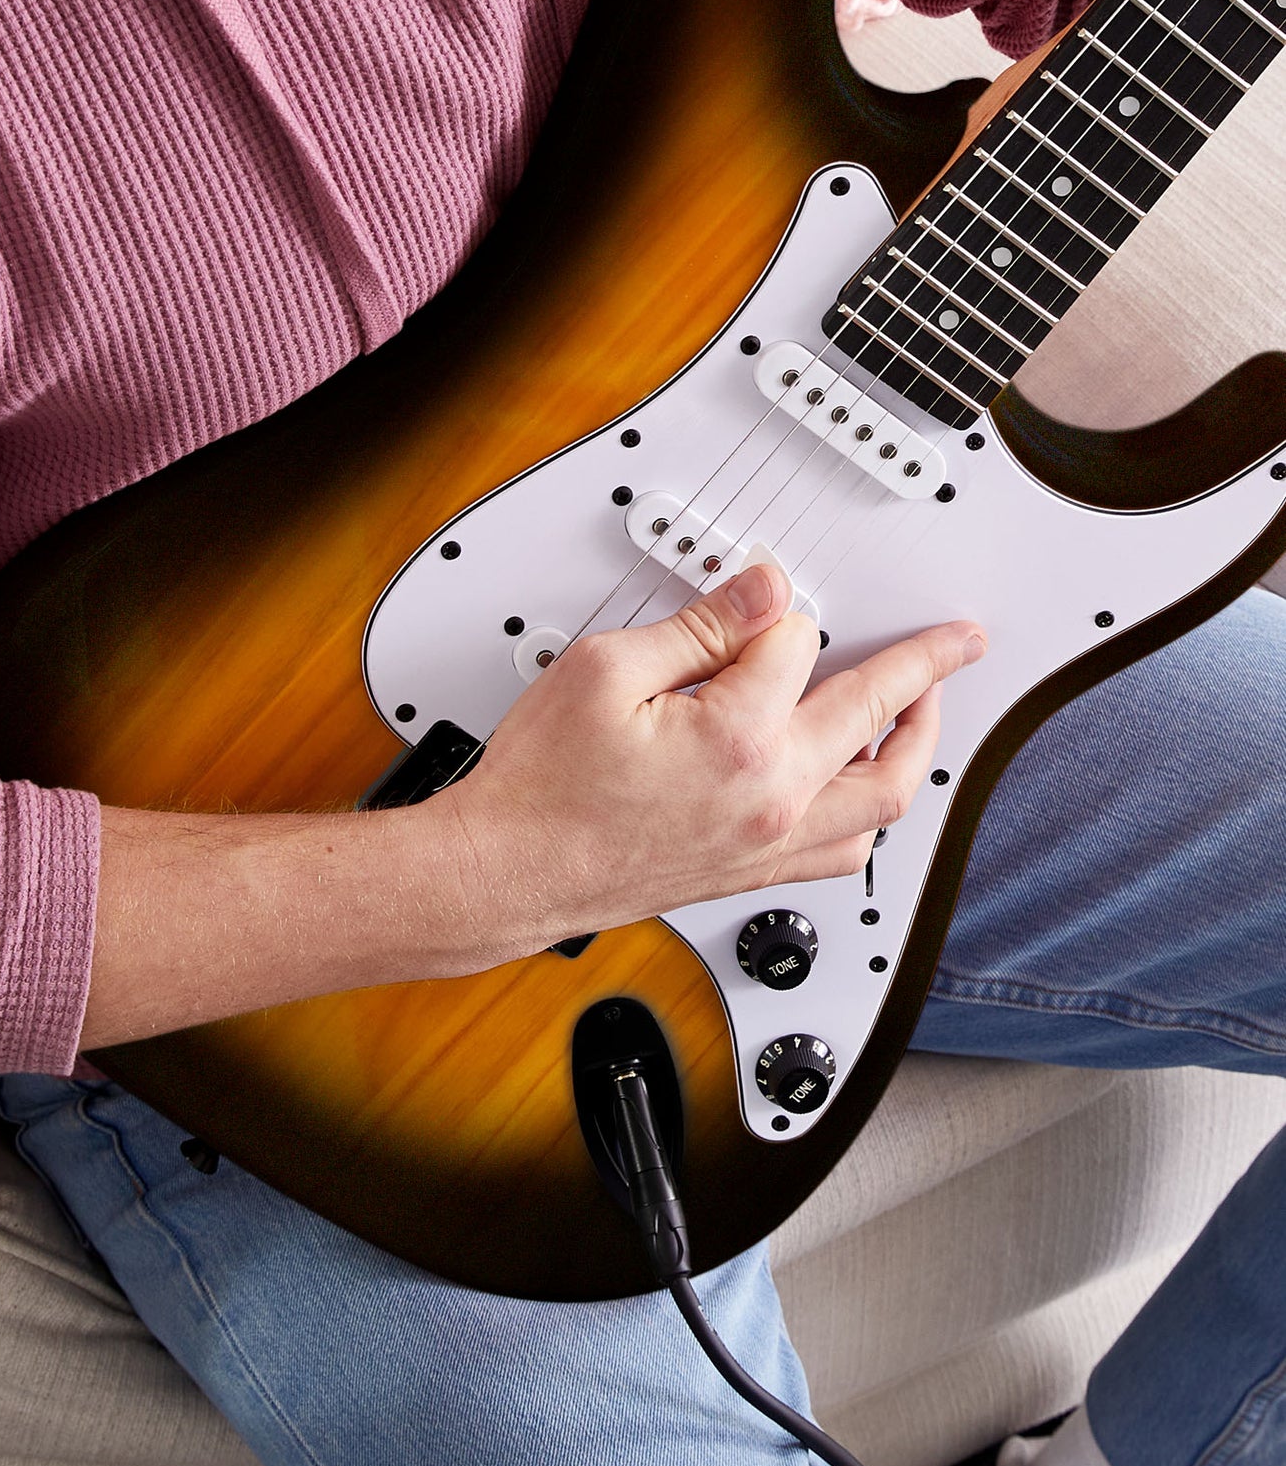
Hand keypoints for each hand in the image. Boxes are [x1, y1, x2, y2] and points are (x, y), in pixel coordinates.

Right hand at [438, 564, 985, 954]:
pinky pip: (847, 853)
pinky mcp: (754, 874)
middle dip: (923, 665)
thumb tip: (763, 590)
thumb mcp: (606, 671)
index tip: (753, 602)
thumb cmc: (543, 785)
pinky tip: (866, 792)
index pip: (794, 641)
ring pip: (885, 797)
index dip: (768, 611)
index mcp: (737, 735)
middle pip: (876, 714)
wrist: (510, 870)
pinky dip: (874, 817)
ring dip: (918, 747)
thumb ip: (699, 626)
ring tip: (925, 710)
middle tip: (956, 642)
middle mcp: (770, 796)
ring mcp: (769, 843)